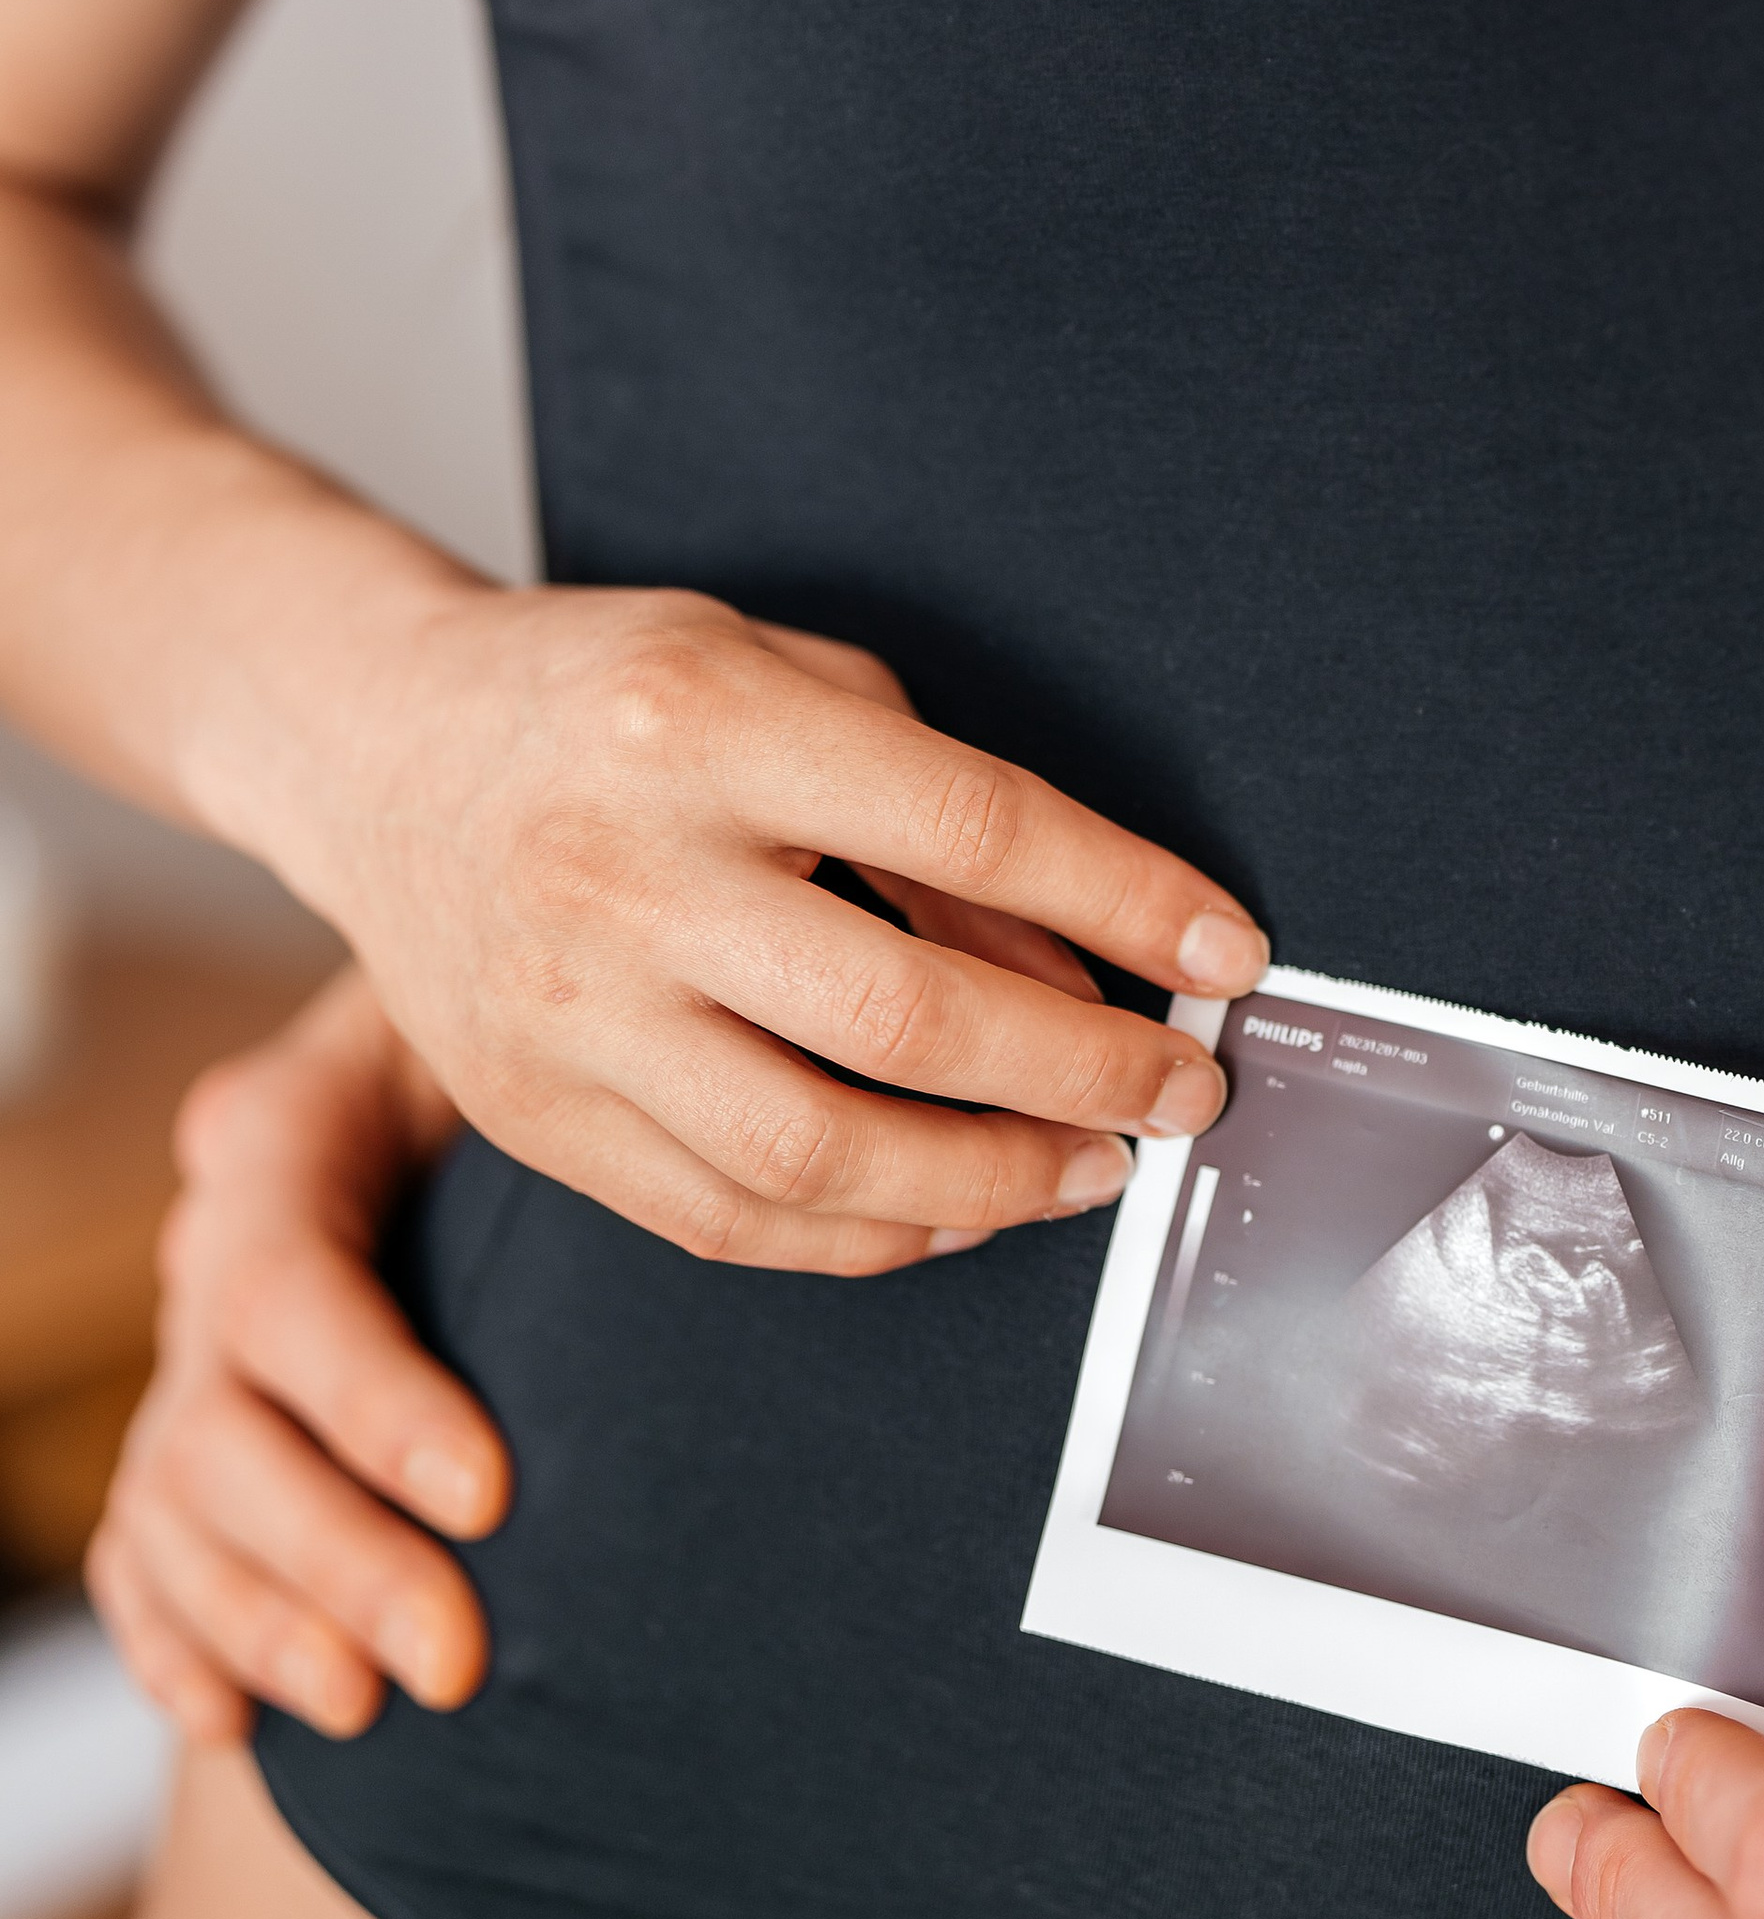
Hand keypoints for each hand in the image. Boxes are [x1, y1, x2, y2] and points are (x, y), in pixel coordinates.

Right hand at [88, 970, 507, 1744]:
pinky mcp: (185, 1443)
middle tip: (455, 1662)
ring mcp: (189, 1355)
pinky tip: (230, 1725)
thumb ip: (572, 1075)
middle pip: (225, 1428)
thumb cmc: (530, 1035)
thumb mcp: (539, 1017)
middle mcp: (211, 1251)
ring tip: (363, 1709)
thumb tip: (706, 1145)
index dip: (375, 1404)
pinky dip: (176, 1639)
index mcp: (281, 1136)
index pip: (290, 1288)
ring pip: (175, 1507)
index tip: (492, 1496)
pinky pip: (139, 1553)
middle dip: (334, 1558)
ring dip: (261, 1621)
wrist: (449, 1067)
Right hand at [230, 589, 1266, 1271]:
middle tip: (1186, 1093)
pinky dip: (866, 1235)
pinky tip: (953, 1211)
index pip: (966, 827)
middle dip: (1084, 1072)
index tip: (1231, 956)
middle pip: (902, 1017)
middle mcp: (622, 872)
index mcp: (703, 723)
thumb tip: (1093, 959)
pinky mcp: (527, 1114)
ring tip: (1093, 1168)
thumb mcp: (792, 683)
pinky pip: (725, 1219)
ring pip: (814, 1152)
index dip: (1124, 899)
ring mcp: (562, 1010)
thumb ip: (937, 814)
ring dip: (992, 1180)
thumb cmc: (614, 699)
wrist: (376, 744)